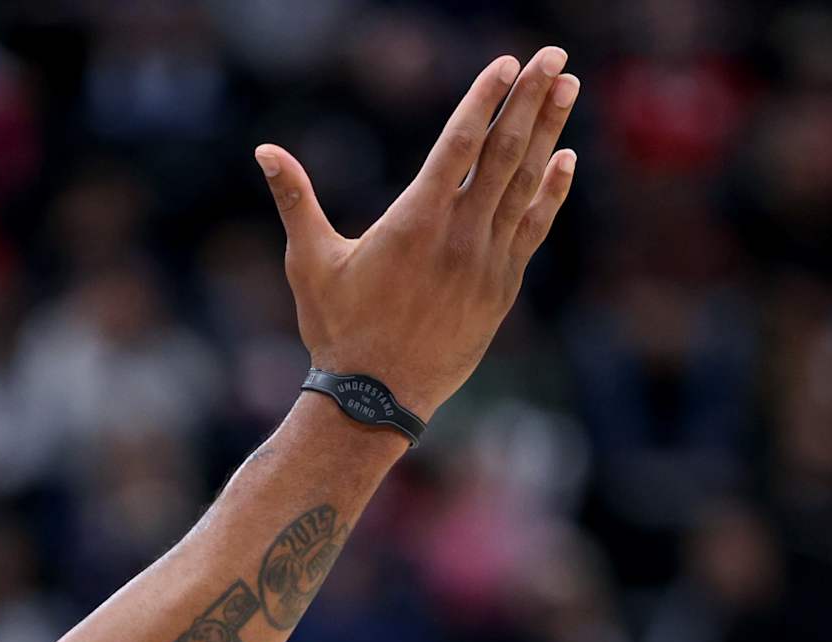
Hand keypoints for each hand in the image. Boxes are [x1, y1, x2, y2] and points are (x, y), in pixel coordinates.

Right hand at [255, 47, 580, 419]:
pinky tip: (566, 159)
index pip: (459, 144)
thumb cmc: (336, 329)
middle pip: (503, 152)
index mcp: (414, 221)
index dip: (484, 99)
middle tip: (552, 55)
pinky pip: (532, 228)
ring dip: (549, 131)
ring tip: (568, 86)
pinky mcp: (500, 287)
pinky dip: (550, 192)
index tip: (505, 63)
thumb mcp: (310, 261)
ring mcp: (485, 261)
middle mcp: (458, 235)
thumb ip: (295, 198)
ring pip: (524, 183)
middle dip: (529, 99)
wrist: (375, 398)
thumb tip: (263, 149)